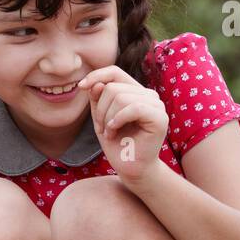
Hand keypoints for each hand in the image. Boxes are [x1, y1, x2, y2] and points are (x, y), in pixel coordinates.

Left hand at [77, 66, 168, 186]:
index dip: (96, 75)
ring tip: (110, 132)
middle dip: (100, 110)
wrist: (130, 168)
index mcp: (135, 92)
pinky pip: (133, 108)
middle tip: (102, 128)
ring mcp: (156, 105)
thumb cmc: (116, 143)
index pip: (115, 72)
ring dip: (107, 118)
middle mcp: (148, 95)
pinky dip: (117, 120)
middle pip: (113, 87)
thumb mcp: (100, 117)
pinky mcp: (159, 118)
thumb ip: (97, 98)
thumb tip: (96, 83)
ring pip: (120, 97)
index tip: (80, 87)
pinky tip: (114, 132)